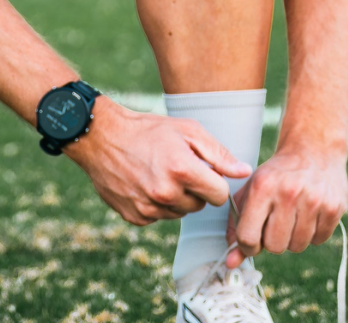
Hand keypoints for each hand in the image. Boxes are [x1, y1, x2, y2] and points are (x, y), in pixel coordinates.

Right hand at [67, 98, 251, 225]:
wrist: (103, 138)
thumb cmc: (149, 130)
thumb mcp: (187, 130)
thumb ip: (218, 153)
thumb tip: (244, 172)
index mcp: (182, 170)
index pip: (220, 195)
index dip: (215, 182)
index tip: (205, 171)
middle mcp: (166, 193)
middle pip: (200, 205)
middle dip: (195, 189)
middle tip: (177, 167)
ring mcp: (149, 207)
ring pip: (180, 213)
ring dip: (177, 197)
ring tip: (160, 173)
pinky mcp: (135, 217)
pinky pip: (159, 217)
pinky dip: (157, 204)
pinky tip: (146, 183)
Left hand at [225, 144, 347, 265]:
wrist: (313, 149)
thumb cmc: (277, 174)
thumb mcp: (251, 190)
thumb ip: (236, 225)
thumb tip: (232, 262)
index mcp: (262, 186)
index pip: (247, 236)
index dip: (247, 245)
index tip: (252, 238)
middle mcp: (288, 192)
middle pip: (274, 246)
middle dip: (272, 240)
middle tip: (275, 221)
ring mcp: (313, 199)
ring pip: (297, 247)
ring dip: (293, 237)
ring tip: (293, 214)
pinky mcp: (334, 207)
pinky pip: (318, 241)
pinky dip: (312, 233)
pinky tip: (309, 212)